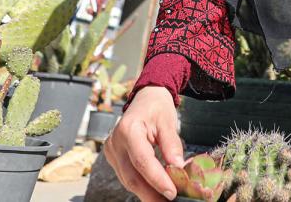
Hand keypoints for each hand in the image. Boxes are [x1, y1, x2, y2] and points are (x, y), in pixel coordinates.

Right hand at [103, 86, 183, 200]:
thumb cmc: (157, 108)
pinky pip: (127, 176)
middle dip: (151, 194)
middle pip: (132, 176)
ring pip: (128, 180)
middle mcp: (115, 142)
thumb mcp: (168, 122)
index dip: (157, 180)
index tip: (172, 193)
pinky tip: (154, 190)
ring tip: (164, 198)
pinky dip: (142, 185)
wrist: (144, 98)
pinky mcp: (113, 157)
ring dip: (146, 192)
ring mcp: (112, 151)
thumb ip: (172, 145)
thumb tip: (178, 168)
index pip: (142, 161)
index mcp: (128, 129)